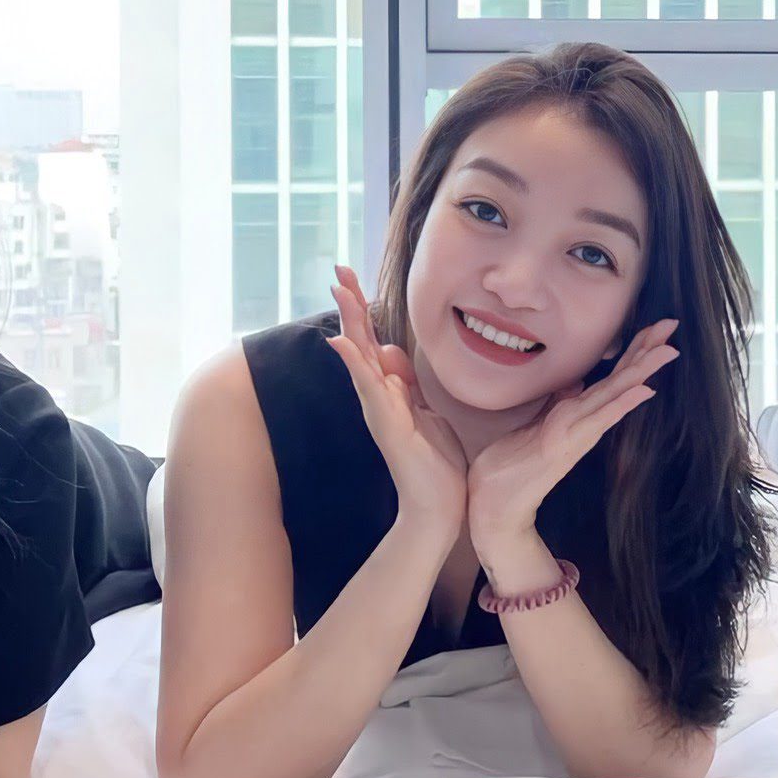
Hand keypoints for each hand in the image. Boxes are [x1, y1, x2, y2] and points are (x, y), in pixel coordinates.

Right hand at [323, 265, 468, 541]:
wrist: (440, 507)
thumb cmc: (435, 463)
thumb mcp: (425, 410)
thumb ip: (407, 383)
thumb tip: (392, 352)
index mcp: (390, 391)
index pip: (372, 341)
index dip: (363, 309)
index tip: (353, 278)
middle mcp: (378, 396)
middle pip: (360, 341)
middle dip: (351, 305)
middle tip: (338, 270)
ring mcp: (379, 410)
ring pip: (360, 357)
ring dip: (350, 323)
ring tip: (340, 291)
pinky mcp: (387, 425)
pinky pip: (369, 388)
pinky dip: (355, 364)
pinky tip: (341, 342)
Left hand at [465, 318, 676, 552]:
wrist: (495, 504)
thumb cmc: (511, 465)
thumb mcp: (535, 425)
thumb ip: (558, 404)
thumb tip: (575, 383)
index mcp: (577, 414)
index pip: (612, 376)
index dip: (633, 350)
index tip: (655, 326)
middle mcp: (584, 423)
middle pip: (621, 379)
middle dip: (646, 352)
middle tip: (672, 324)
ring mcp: (578, 434)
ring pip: (614, 394)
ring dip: (641, 371)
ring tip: (667, 350)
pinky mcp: (567, 446)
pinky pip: (598, 420)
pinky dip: (621, 404)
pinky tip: (644, 390)